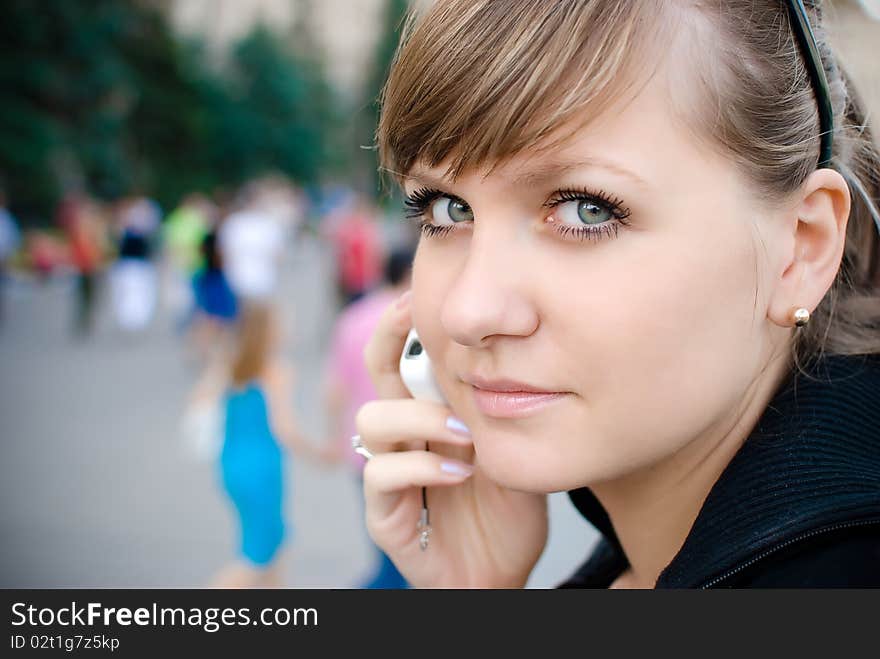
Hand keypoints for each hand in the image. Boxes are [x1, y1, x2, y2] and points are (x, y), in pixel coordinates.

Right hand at [359, 292, 547, 587]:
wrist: (504, 571)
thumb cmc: (508, 507)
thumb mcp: (511, 446)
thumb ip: (499, 407)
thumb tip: (511, 349)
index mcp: (428, 416)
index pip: (401, 357)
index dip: (399, 322)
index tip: (416, 294)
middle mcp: (403, 438)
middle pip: (374, 373)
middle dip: (392, 340)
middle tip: (428, 333)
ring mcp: (389, 475)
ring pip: (370, 421)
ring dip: (420, 419)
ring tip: (466, 436)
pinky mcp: (385, 516)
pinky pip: (380, 475)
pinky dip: (421, 466)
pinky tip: (459, 472)